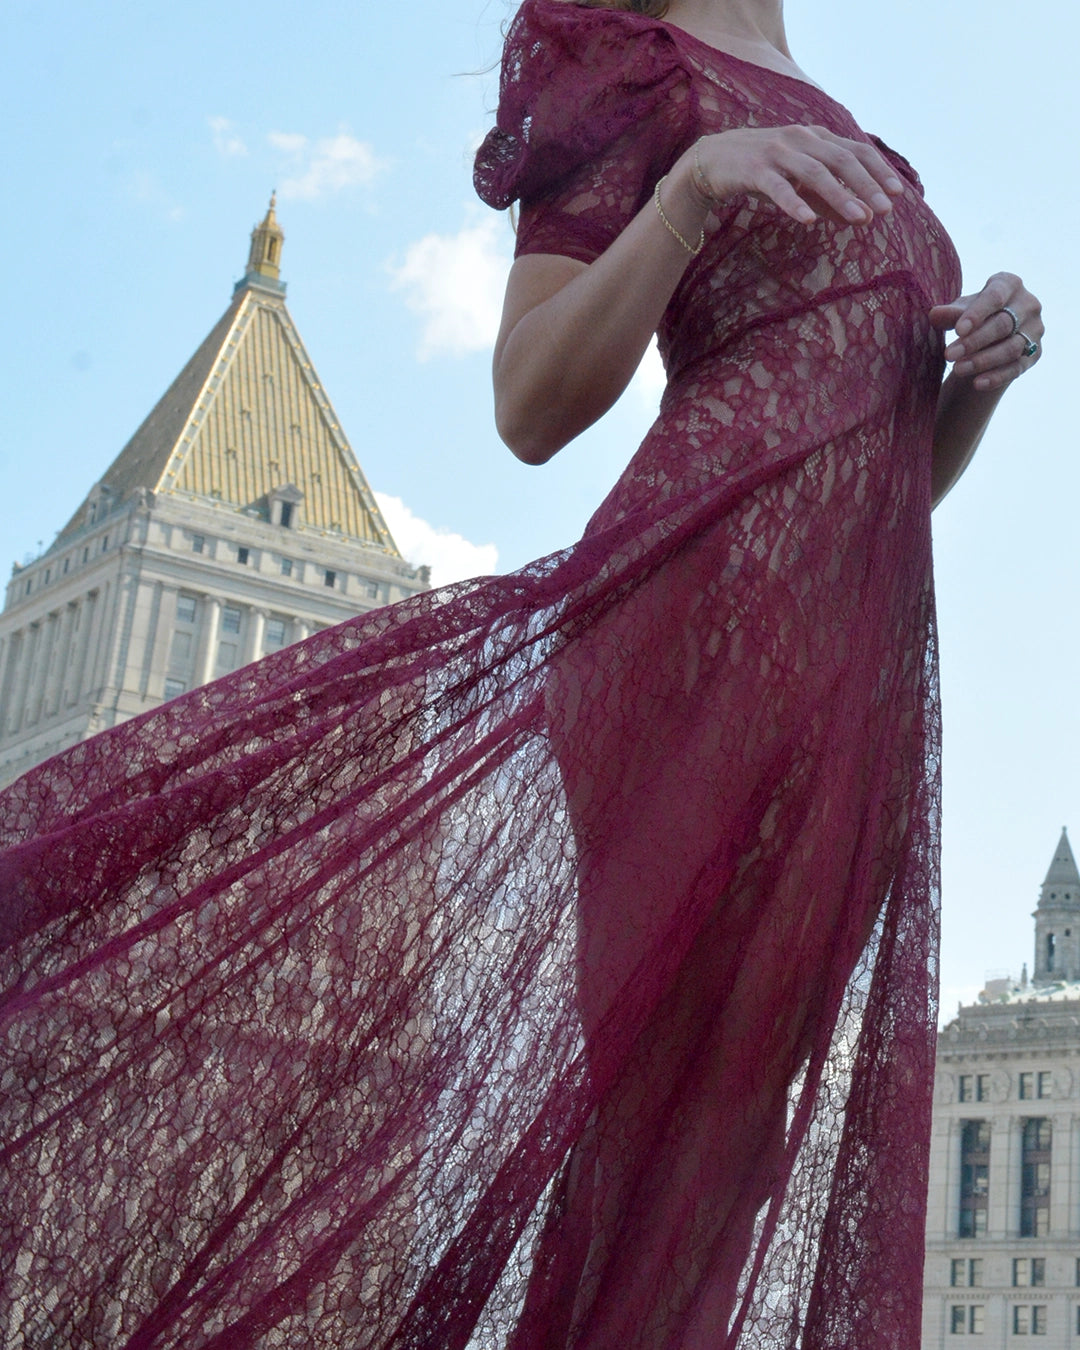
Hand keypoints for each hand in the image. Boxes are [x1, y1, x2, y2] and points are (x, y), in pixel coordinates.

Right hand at [691, 125, 905, 225]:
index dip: (878, 171)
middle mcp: (800, 139)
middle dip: (867, 185)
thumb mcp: (799, 182)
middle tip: (886, 210)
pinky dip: (794, 203)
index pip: (855, 151)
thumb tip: (862, 216)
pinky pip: (778, 188)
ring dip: (840, 197)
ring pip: (815, 173)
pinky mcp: (754, 169)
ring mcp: (777, 152)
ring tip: (859, 218)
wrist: (712, 161)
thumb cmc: (762, 171)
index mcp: (815, 137)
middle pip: (841, 160)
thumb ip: (829, 196)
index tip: (897, 194)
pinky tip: (809, 221)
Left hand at [930, 274, 1042, 392]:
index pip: (995, 297)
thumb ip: (950, 313)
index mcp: (1010, 285)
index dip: (977, 314)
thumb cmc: (972, 316)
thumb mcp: (959, 312)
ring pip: (1011, 348)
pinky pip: (1017, 368)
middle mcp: (1028, 305)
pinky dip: (997, 377)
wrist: (988, 337)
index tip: (958, 330)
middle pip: (1004, 325)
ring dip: (983, 360)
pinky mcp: (1035, 354)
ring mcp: (1035, 330)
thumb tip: (934, 314)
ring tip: (957, 369)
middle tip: (949, 355)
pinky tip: (977, 384)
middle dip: (975, 341)